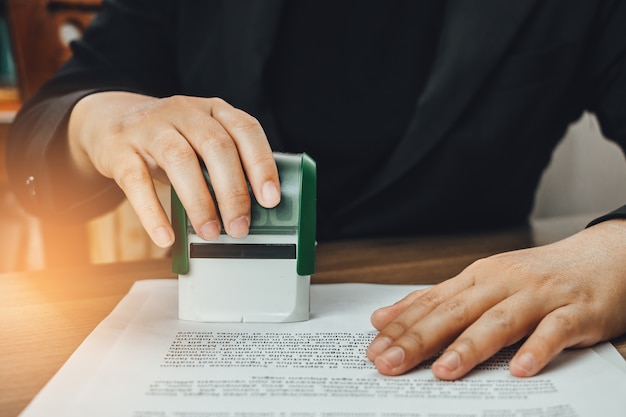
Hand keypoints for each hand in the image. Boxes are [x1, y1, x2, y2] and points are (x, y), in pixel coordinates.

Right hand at [68, 92, 279, 246]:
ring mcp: (150, 128)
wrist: (110, 122)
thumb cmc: (170, 140)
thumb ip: (226, 166)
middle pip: (216, 146)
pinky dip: (153, 213)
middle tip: (239, 226)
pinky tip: (166, 236)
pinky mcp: (119, 149)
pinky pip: (137, 182)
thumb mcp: (201, 142)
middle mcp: (184, 112)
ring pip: (180, 160)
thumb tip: (252, 211)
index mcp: (214, 110)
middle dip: (233, 191)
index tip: (271, 199)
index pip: (246, 130)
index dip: (262, 165)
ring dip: (199, 202)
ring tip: (210, 232)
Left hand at [366, 219, 625, 378]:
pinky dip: (536, 349)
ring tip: (445, 370)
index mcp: (478, 278)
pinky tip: (520, 369)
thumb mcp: (483, 283)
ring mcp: (538, 297)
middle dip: (420, 339)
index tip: (374, 349)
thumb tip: (386, 317)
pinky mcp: (575, 312)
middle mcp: (502, 284)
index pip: (431, 304)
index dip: (401, 328)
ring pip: (499, 321)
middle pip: (455, 312)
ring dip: (471, 346)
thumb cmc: (538, 277)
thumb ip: (436, 300)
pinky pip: (554, 332)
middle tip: (391, 363)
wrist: (604, 258)